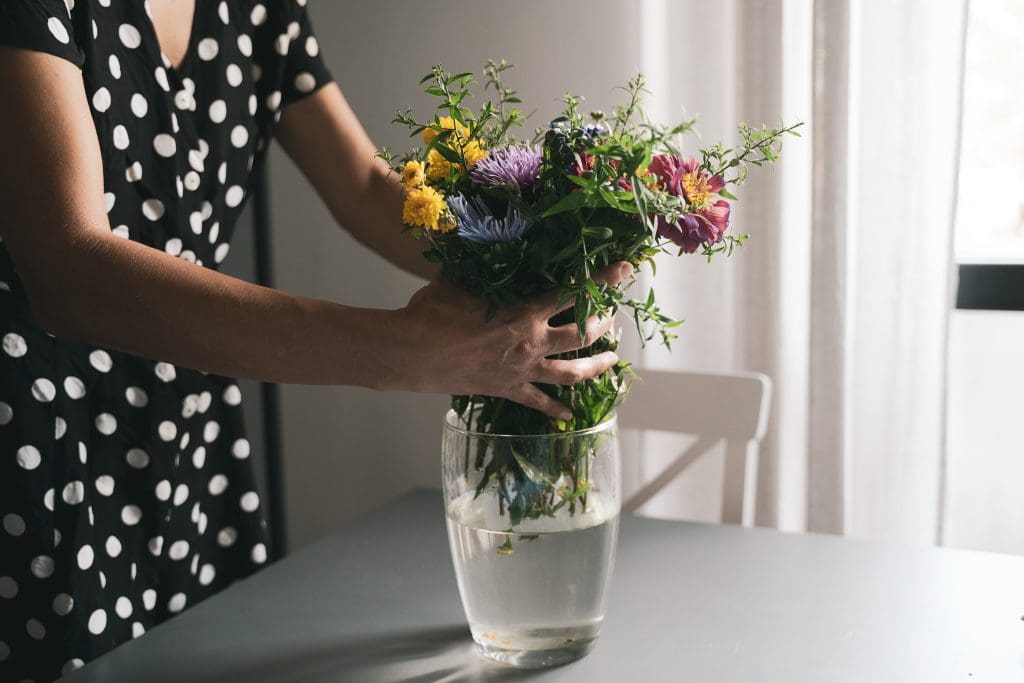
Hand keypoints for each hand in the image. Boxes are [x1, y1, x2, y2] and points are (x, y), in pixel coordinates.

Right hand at [392, 262, 633, 418]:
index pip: (574, 292)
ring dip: (597, 367)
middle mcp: (532, 343)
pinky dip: (555, 410)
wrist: (411, 353)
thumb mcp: (461, 281)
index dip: (603, 280)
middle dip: (604, 323)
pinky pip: (538, 403)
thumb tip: (492, 248)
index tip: (624, 269)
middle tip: (614, 317)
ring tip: (613, 361)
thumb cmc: (432, 312)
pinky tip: (570, 416)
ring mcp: (522, 370)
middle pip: (583, 335)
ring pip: (572, 373)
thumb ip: (485, 269)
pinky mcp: (507, 390)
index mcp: (524, 312)